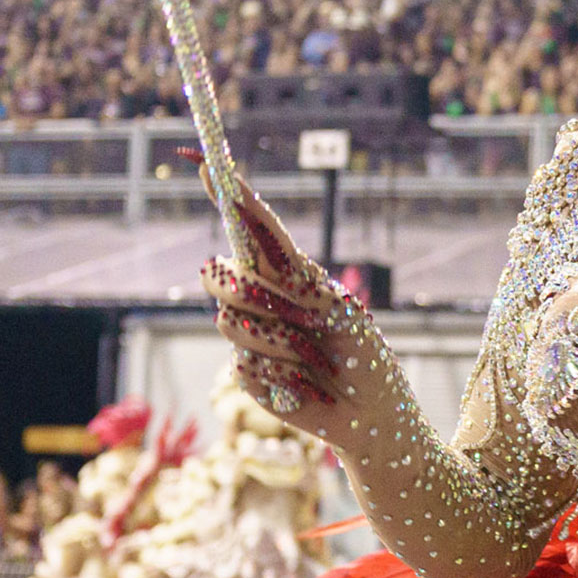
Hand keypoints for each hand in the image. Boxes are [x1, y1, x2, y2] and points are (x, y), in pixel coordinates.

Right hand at [197, 174, 359, 434]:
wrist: (369, 411)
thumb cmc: (362, 355)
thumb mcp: (338, 309)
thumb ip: (296, 283)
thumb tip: (250, 260)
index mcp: (290, 275)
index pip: (253, 229)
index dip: (230, 198)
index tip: (208, 166)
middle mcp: (264, 300)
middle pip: (220, 275)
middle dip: (250, 291)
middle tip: (300, 315)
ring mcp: (251, 336)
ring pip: (230, 320)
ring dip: (280, 340)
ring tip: (314, 356)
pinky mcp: (247, 373)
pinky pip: (245, 363)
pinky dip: (281, 374)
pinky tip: (304, 384)